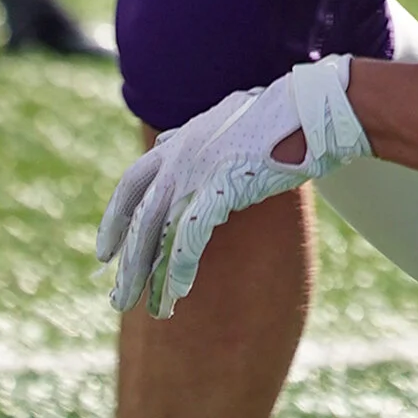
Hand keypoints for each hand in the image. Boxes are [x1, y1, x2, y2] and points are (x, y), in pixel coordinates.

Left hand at [98, 56, 369, 316]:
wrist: (311, 108)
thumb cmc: (280, 116)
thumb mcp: (227, 120)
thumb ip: (195, 137)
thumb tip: (169, 140)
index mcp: (179, 141)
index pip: (132, 185)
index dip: (115, 220)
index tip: (105, 252)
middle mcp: (179, 156)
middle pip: (140, 218)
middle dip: (129, 263)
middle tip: (119, 299)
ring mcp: (197, 171)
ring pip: (158, 232)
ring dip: (151, 275)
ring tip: (151, 310)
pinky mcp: (221, 187)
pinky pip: (190, 237)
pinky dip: (181, 267)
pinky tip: (178, 292)